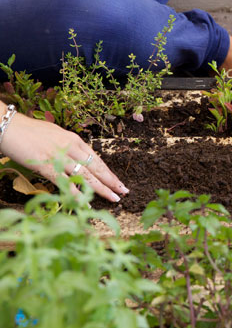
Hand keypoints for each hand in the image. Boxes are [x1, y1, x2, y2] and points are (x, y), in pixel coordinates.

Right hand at [0, 112, 128, 201]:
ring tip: (113, 198)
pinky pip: (64, 182)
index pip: (96, 159)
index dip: (108, 172)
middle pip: (96, 167)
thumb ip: (67, 146)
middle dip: (111, 181)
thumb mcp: (55, 135)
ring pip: (86, 175)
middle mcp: (71, 147)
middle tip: (124, 191)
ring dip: (100, 189)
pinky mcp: (46, 164)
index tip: (118, 182)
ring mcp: (59, 156)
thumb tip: (76, 157)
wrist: (8, 125)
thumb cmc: (29, 131)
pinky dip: (76, 193)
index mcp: (74, 140)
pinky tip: (85, 202)